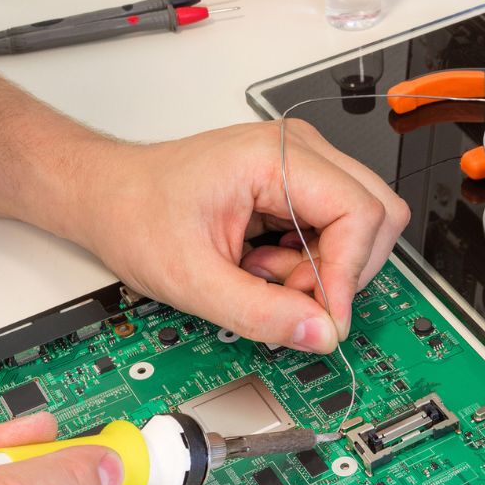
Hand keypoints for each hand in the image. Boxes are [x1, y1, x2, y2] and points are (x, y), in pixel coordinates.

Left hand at [63, 121, 408, 353]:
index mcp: (275, 156)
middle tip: (291, 296)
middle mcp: (300, 150)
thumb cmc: (135, 213)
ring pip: (362, 227)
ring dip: (323, 269)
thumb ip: (260, 312)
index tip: (323, 318)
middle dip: (343, 270)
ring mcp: (303, 164)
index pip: (361, 212)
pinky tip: (263, 265)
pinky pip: (336, 231)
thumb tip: (320, 334)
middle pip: (378, 214)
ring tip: (263, 275)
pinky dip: (310, 263)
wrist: (107, 195)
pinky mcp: (298, 185)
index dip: (348, 274)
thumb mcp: (191, 278)